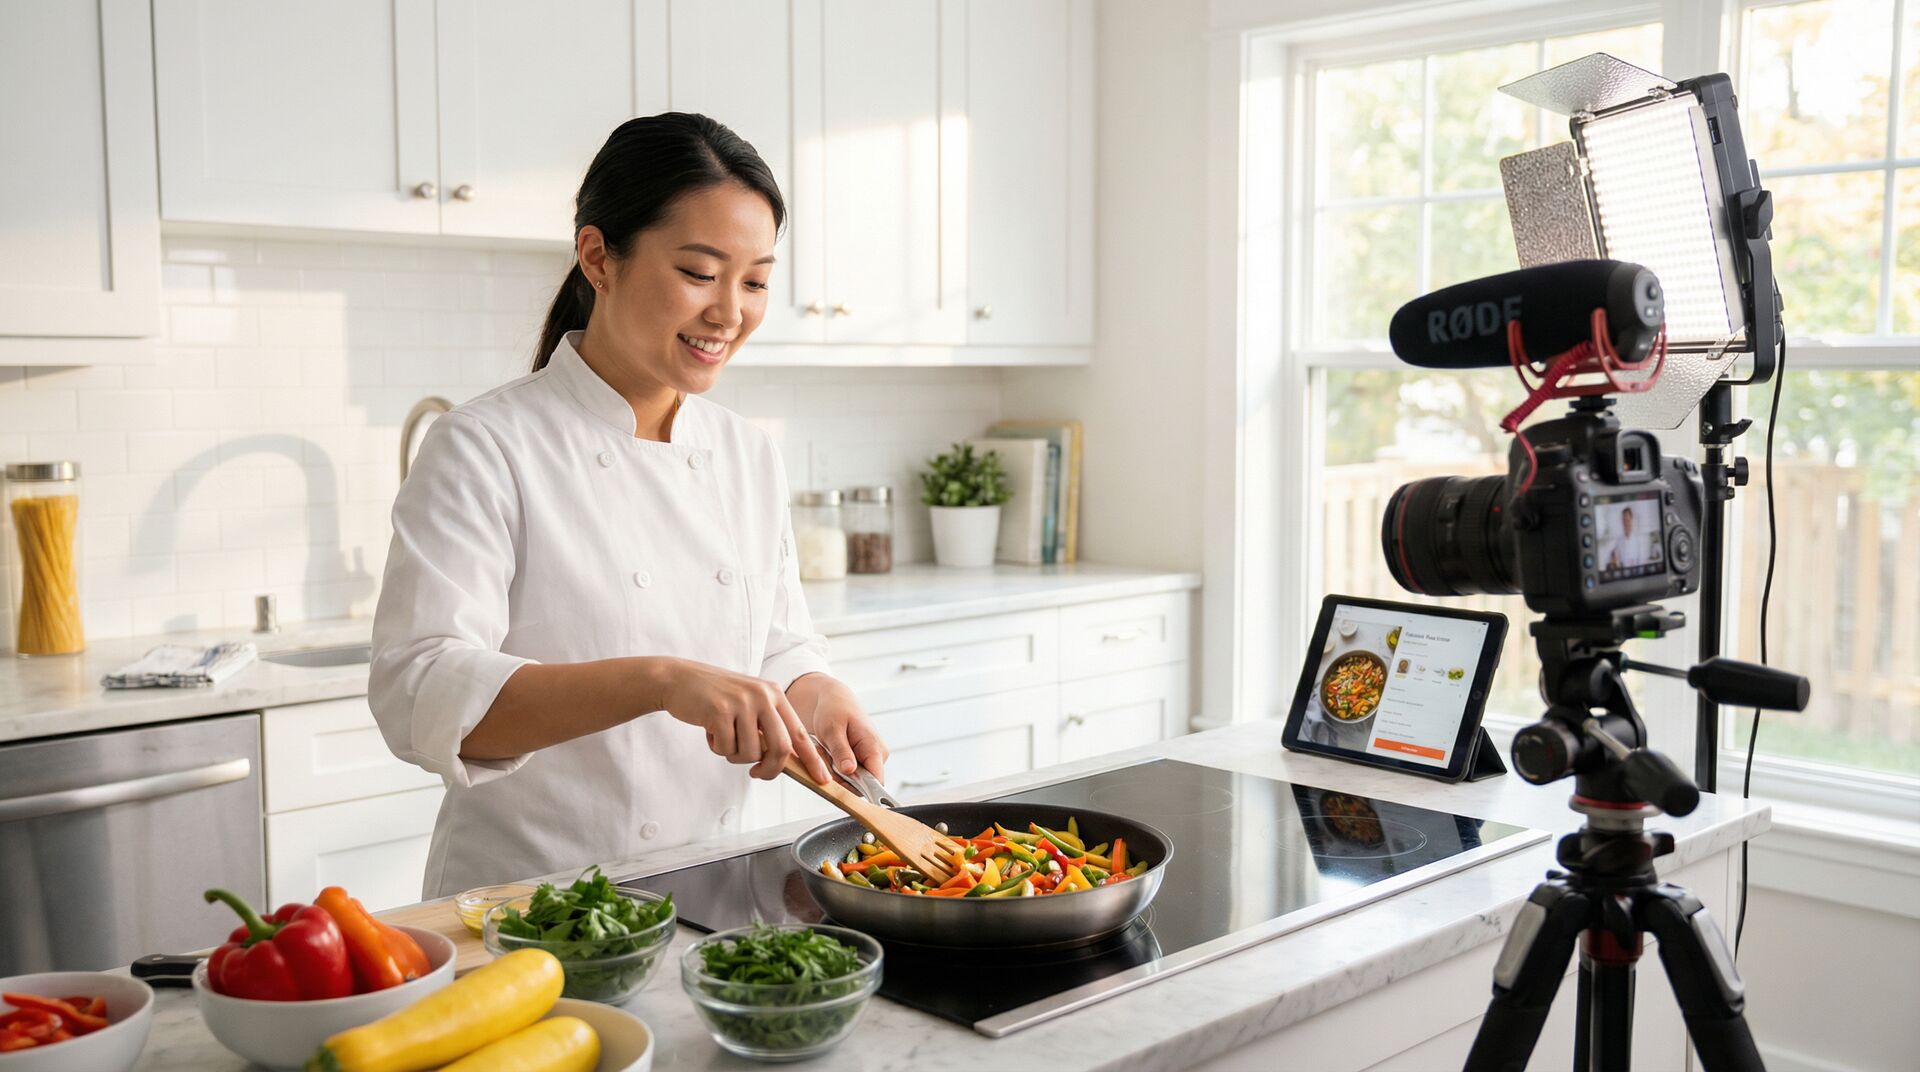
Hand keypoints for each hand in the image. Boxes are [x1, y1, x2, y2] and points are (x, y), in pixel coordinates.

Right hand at [659, 660, 831, 781]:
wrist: (679, 679)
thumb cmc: (715, 697)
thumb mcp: (748, 703)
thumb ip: (767, 726)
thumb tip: (784, 760)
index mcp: (774, 694)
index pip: (800, 733)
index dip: (812, 759)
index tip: (823, 779)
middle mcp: (763, 696)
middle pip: (781, 748)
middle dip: (770, 769)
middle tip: (756, 774)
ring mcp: (742, 703)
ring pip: (750, 753)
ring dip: (734, 755)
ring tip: (722, 737)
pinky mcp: (720, 711)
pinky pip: (726, 748)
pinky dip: (716, 747)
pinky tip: (709, 730)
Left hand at [788, 674, 888, 782]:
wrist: (836, 701)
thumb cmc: (835, 710)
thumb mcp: (832, 730)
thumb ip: (842, 751)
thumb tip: (850, 771)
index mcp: (874, 748)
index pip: (877, 782)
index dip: (859, 789)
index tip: (836, 784)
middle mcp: (878, 756)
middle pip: (860, 785)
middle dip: (838, 777)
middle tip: (824, 756)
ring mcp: (871, 759)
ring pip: (851, 781)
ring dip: (834, 771)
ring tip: (825, 750)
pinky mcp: (862, 761)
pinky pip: (847, 775)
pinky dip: (834, 768)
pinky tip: (828, 753)